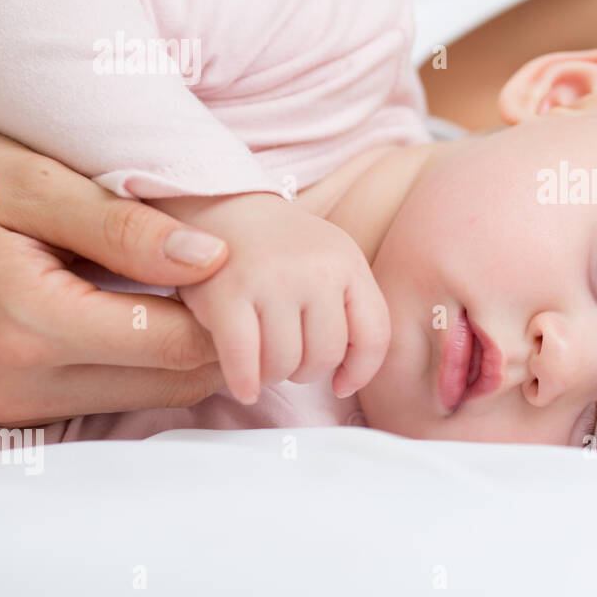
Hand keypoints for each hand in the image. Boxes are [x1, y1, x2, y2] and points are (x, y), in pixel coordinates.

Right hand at [0, 125, 228, 425]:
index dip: (228, 311)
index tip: (244, 265)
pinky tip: (155, 309)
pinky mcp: (19, 408)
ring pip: (155, 396)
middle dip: (217, 334)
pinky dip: (151, 361)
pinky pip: (118, 396)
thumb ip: (125, 226)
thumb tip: (214, 259)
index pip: (178, 345)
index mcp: (32, 326)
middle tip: (232, 277)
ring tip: (195, 288)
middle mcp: (23, 383)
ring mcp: (17, 404)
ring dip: (187, 351)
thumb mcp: (36, 183)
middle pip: (175, 381)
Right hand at [157, 193, 389, 403]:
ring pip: (285, 364)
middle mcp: (315, 269)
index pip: (375, 335)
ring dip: (273, 374)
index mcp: (348, 263)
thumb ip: (350, 311)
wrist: (221, 208)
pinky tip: (244, 389)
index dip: (361, 372)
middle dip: (306, 371)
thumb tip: (348, 382)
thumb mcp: (331, 265)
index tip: (341, 384)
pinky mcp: (226, 294)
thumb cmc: (279, 253)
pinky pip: (245, 362)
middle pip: (325, 356)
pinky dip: (245, 383)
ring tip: (262, 360)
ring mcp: (272, 280)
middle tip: (287, 359)